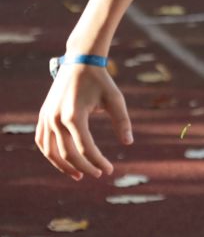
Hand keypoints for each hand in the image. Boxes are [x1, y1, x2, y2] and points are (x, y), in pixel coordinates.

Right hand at [37, 60, 131, 180]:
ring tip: (78, 175)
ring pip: (50, 151)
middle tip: (98, 174)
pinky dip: (50, 154)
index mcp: (74, 115)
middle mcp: (56, 119)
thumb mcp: (115, 99)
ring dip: (63, 166)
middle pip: (67, 153)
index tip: (109, 170)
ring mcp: (47, 118)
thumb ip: (122, 121)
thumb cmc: (101, 81)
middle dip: (83, 167)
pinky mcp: (43, 116)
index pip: (85, 148)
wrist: (80, 62)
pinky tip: (63, 160)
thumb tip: (128, 143)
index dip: (97, 162)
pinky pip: (42, 141)